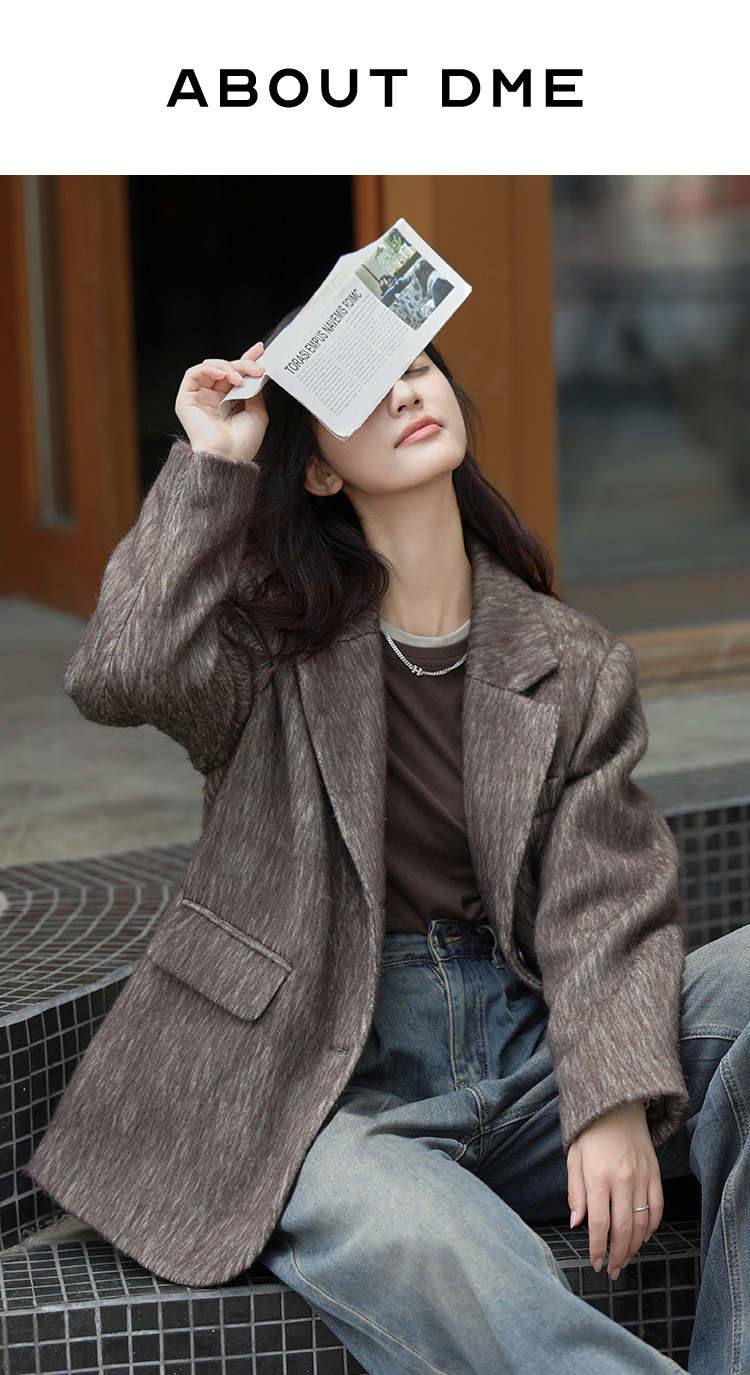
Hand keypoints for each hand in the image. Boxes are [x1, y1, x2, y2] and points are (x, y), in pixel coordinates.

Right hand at [175, 342, 267, 462]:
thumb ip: (254, 391)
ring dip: (228, 367)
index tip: (260, 351)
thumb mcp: (257, 413)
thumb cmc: (242, 443)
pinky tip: (222, 374)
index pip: (235, 375)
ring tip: (239, 378)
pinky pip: (193, 373)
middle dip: (242, 363)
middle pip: (226, 369)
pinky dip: (208, 368)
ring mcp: (199, 398)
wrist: (228, 458)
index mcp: (228, 403)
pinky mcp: (186, 399)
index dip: (247, 360)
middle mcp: (213, 399)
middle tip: (257, 368)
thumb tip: (256, 374)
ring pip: (211, 368)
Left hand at [567, 1101, 662, 1279]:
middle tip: (613, 1270)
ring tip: (626, 1258)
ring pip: (642, 1223)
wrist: (617, 1106)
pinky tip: (643, 1237)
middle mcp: (622, 1180)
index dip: (597, 1248)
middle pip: (623, 1229)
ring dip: (635, 1247)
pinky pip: (657, 1208)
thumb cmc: (591, 1133)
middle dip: (618, 1255)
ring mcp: (642, 1178)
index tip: (596, 1263)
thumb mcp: (574, 1159)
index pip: (598, 1224)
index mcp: (598, 1177)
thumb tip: (576, 1223)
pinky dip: (652, 1227)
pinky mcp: (655, 1174)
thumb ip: (575, 1192)